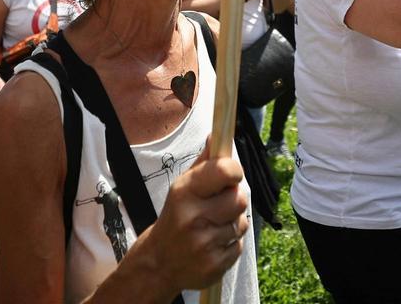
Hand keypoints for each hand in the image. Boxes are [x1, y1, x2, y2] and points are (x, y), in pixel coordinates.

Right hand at [142, 151, 248, 294]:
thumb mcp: (183, 187)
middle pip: (240, 198)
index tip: (232, 175)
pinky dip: (230, 244)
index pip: (225, 171)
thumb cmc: (177, 216)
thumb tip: (217, 134)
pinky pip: (239, 246)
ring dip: (232, 223)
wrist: (158, 263)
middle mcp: (193, 217)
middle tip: (219, 205)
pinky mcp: (214, 265)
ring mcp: (203, 244)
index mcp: (185, 192)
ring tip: (213, 226)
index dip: (234, 171)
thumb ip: (204, 162)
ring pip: (241, 223)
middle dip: (234, 200)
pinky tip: (212, 244)